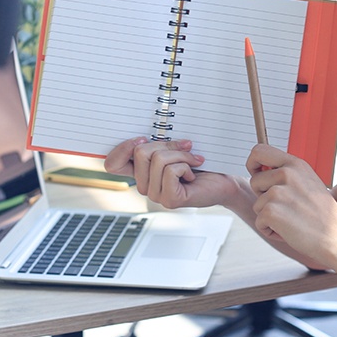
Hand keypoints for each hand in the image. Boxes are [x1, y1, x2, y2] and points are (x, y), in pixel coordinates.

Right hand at [104, 137, 241, 208]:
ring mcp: (156, 195)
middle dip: (166, 144)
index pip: (112, 164)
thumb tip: (143, 137)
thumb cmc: (201, 164)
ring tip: (193, 161)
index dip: (122, 147)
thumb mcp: (173, 149)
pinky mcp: (171, 200)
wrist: (224, 180)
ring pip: (158, 160)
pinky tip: (193, 174)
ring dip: (180, 154)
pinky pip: (171, 171)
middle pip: (140, 153)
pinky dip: (186, 165)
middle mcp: (144, 186)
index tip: (143, 137)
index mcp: (141, 172)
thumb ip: (157, 144)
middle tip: (184, 147)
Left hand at [248, 144, 336, 265]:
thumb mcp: (307, 182)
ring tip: (292, 220)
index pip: (259, 150)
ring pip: (257, 204)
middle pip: (254, 181)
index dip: (252, 163)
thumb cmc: (323, 214)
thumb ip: (286, 174)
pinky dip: (270, 231)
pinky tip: (290, 231)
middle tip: (286, 207)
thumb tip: (259, 171)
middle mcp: (287, 174)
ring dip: (270, 217)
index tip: (257, 174)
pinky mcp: (272, 211)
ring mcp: (279, 192)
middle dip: (263, 197)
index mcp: (295, 164)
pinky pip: (259, 222)